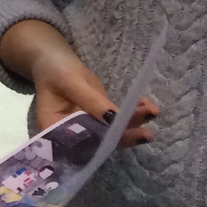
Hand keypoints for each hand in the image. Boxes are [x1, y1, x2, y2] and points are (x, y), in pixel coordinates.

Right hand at [1, 20, 156, 147]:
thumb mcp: (71, 83)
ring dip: (133, 124)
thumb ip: (92, 102)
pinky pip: (117, 122)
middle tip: (146, 132)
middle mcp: (71, 135)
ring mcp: (87, 128)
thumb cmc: (55, 70)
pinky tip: (145, 104)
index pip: (80, 144)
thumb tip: (115, 120)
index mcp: (55, 130)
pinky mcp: (100, 119)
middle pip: (100, 142)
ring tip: (151, 112)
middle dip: (125, 135)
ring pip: (113, 133)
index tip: (124, 135)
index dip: (103, 143)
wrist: (56, 62)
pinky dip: (132, 114)